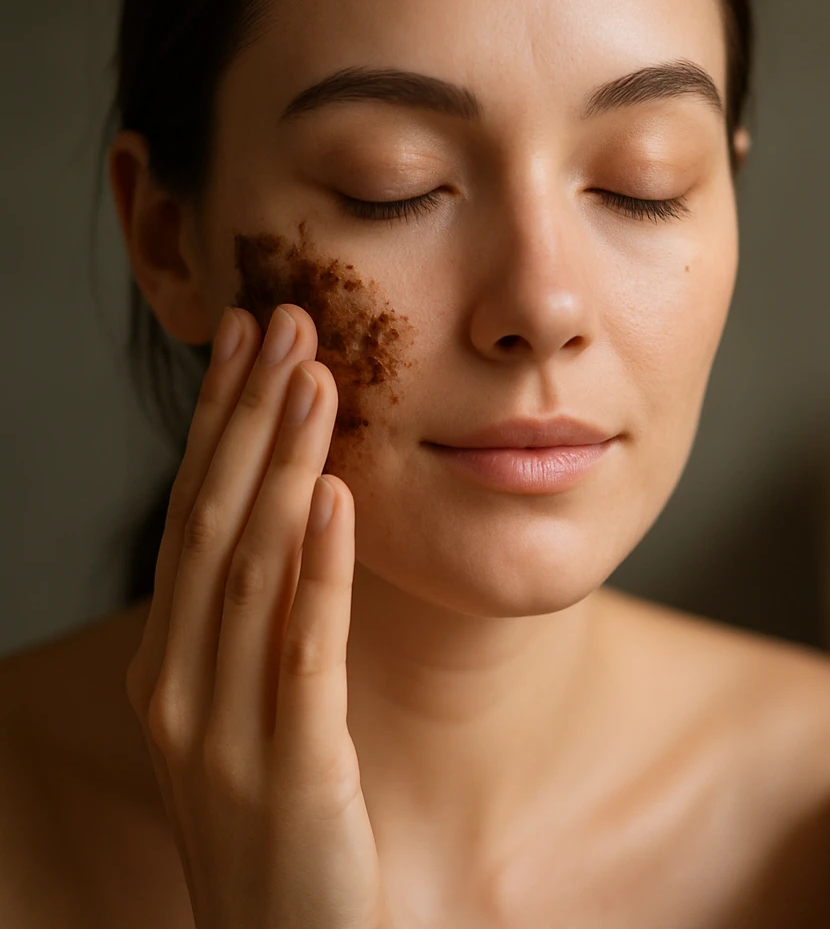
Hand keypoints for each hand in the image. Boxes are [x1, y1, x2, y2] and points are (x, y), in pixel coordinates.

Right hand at [126, 304, 382, 928]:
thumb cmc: (280, 830)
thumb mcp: (254, 716)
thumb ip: (262, 629)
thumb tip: (301, 519)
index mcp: (167, 668)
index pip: (192, 522)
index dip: (219, 427)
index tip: (250, 341)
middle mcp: (176, 688)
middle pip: (210, 526)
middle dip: (245, 419)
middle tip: (281, 322)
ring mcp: (222, 731)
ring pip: (248, 572)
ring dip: (283, 468)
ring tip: (315, 381)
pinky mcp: (288, 770)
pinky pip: (301, 651)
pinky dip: (318, 571)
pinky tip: (339, 501)